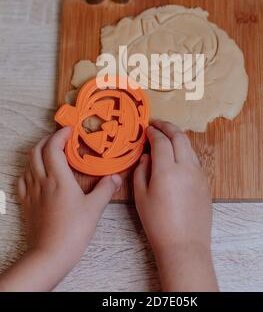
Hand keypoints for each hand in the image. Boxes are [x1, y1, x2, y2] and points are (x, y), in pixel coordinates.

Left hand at [0, 127, 121, 290]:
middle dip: (47, 139)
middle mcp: (42, 181)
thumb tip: (116, 177)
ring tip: (49, 152)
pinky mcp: (26, 203)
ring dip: (37, 152)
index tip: (70, 130)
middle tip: (59, 138)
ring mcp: (32, 192)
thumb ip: (105, 190)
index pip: (53, 147)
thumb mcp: (94, 208)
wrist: (50, 255)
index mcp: (59, 179)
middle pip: (37, 151)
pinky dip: (28, 170)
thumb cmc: (73, 231)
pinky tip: (35, 174)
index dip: (60, 135)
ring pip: (28, 164)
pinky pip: (22, 180)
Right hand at [134, 120, 217, 291]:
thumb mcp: (141, 197)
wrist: (184, 244)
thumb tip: (146, 156)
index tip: (146, 128)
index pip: (161, 141)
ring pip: (189, 145)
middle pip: (179, 136)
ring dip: (177, 136)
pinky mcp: (205, 182)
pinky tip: (176, 155)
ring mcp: (199, 174)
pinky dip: (184, 150)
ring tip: (166, 136)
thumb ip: (142, 171)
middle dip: (167, 126)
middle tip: (156, 124)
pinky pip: (194, 158)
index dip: (153, 132)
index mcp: (167, 170)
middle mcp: (186, 167)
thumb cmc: (157, 223)